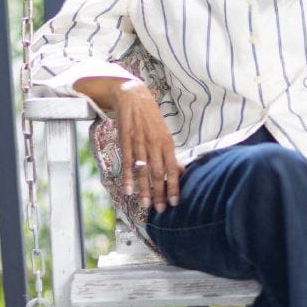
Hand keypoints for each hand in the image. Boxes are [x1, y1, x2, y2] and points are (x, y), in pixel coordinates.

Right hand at [112, 78, 179, 211]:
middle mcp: (155, 144)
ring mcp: (140, 142)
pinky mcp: (126, 141)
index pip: (172, 169)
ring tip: (146, 205)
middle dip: (160, 193)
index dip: (174, 186)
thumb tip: (180, 172)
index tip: (175, 202)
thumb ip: (170, 154)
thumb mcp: (165, 134)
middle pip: (158, 173)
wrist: (133, 97)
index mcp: (167, 142)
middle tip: (160, 209)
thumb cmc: (151, 119)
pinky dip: (127, 177)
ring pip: (143, 170)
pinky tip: (128, 190)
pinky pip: (127, 162)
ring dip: (144, 189)